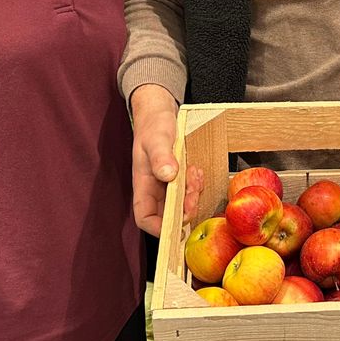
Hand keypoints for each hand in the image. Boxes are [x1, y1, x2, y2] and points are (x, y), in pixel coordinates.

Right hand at [129, 83, 201, 235]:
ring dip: (192, 194)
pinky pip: (189, 190)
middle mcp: (154, 188)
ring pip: (181, 203)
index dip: (158, 228)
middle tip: (194, 193)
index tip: (177, 224)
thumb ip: (161, 157)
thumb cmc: (152, 125)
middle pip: (168, 214)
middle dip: (184, 209)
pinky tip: (196, 170)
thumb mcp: (157, 138)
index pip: (144, 217)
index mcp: (143, 184)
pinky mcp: (178, 178)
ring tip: (195, 175)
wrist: (159, 112)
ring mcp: (166, 184)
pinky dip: (196, 184)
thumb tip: (167, 175)